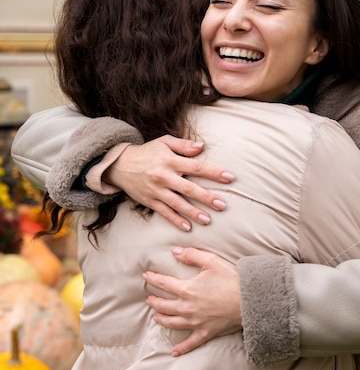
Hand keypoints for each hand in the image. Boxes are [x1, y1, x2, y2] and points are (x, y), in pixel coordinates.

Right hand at [103, 135, 234, 230]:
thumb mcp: (164, 142)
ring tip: (208, 220)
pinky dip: (175, 220)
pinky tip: (187, 227)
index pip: (196, 167)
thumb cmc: (147, 152)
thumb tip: (202, 147)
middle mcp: (164, 176)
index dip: (213, 172)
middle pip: (189, 188)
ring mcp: (156, 190)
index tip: (229, 177)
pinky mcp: (149, 201)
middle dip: (206, 197)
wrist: (119, 165)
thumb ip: (183, 145)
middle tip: (222, 205)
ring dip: (193, 212)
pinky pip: (164, 212)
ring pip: (177, 203)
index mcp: (170, 161)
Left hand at [144, 246, 241, 355]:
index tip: (146, 277)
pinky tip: (174, 351)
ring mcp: (195, 322)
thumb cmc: (231, 279)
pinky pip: (190, 343)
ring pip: (172, 323)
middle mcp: (187, 308)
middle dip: (154, 301)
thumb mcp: (211, 261)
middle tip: (149, 299)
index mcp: (187, 290)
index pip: (163, 284)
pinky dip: (181, 348)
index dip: (153, 279)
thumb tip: (175, 252)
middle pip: (163, 306)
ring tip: (156, 316)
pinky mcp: (205, 333)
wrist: (249, 300)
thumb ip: (191, 255)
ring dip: (161, 319)